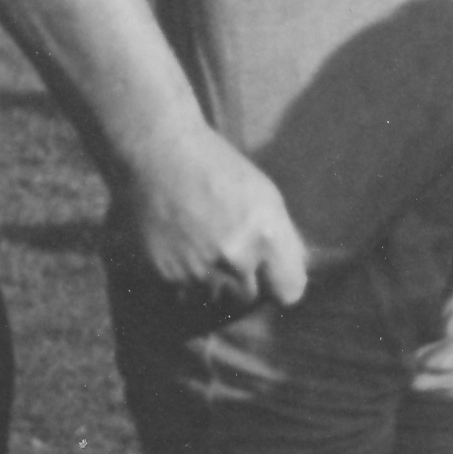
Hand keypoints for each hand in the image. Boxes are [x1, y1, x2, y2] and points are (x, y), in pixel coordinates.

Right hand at [118, 121, 308, 311]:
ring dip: (209, 283)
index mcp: (265, 234)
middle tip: (226, 252)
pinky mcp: (162, 275)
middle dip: (242, 282)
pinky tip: (177, 247)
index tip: (271, 274)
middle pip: (248, 300)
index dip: (280, 283)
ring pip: (212, 301)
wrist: (158, 152)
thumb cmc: (216, 168)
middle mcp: (234, 257)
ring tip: (198, 246)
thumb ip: (283, 241)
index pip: (289, 292)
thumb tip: (294, 274)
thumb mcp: (264, 196)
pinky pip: (179, 295)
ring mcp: (197, 270)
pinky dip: (179, 279)